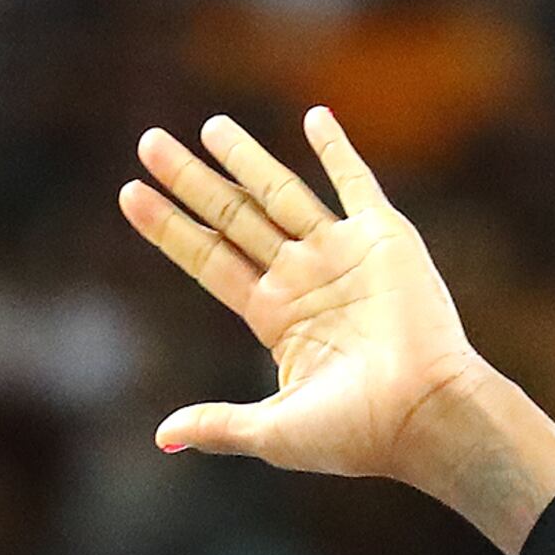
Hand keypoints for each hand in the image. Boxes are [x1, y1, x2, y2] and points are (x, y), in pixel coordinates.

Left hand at [121, 109, 554, 539]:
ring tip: (209, 125)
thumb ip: (219, 424)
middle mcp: (301, 279)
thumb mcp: (274, 431)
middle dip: (191, 180)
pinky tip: (314, 116)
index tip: (129, 193)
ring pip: (280, 192)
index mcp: (274, 318)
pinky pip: (356, 183)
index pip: (207, 260)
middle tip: (148, 141)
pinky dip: (336, 149)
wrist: (426, 415)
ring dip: (246, 157)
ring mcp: (341, 255)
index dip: (168, 228)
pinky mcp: (385, 238)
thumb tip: (163, 437)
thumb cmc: (356, 433)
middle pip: (232, 217)